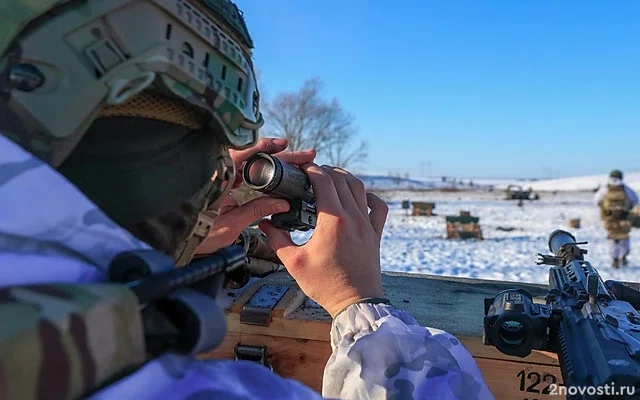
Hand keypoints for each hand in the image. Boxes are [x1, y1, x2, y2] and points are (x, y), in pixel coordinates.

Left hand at [195, 138, 315, 254]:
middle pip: (251, 156)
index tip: (282, 144)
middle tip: (303, 155)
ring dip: (273, 160)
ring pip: (250, 161)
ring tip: (296, 160)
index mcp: (216, 179)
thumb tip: (282, 203)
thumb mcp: (232, 224)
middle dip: (279, 154)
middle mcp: (218, 173)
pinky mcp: (223, 183)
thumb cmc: (201, 235)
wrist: (182, 243)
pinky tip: (279, 168)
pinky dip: (262, 168)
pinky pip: (244, 169)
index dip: (263, 147)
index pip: (241, 154)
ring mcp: (221, 177)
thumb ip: (257, 210)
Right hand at [260, 164, 388, 316]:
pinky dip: (368, 196)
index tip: (300, 169)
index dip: (311, 169)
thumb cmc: (325, 285)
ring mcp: (367, 224)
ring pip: (359, 187)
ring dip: (344, 178)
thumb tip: (264, 223)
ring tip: (330, 178)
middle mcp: (353, 217)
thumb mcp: (294, 263)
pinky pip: (378, 206)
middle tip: (310, 174)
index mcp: (333, 221)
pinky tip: (358, 198)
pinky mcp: (376, 233)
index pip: (323, 181)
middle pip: (341, 179)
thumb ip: (277, 240)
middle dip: (325, 171)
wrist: (355, 302)